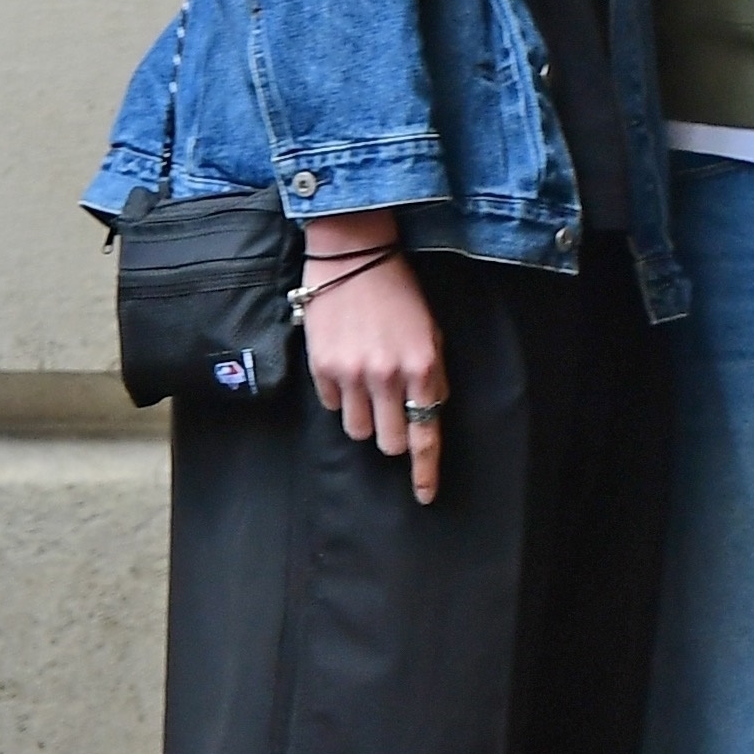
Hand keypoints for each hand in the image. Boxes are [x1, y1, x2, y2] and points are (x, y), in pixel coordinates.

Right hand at [302, 239, 449, 502]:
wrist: (354, 258)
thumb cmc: (399, 295)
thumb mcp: (431, 333)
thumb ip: (431, 376)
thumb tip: (425, 414)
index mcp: (423, 367)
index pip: (425, 433)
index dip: (425, 470)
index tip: (425, 495)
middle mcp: (388, 376)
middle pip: (389, 442)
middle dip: (393, 436)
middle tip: (391, 411)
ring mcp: (352, 374)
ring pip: (358, 431)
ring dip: (365, 417)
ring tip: (366, 386)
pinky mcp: (322, 369)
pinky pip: (331, 406)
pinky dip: (340, 397)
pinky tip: (345, 366)